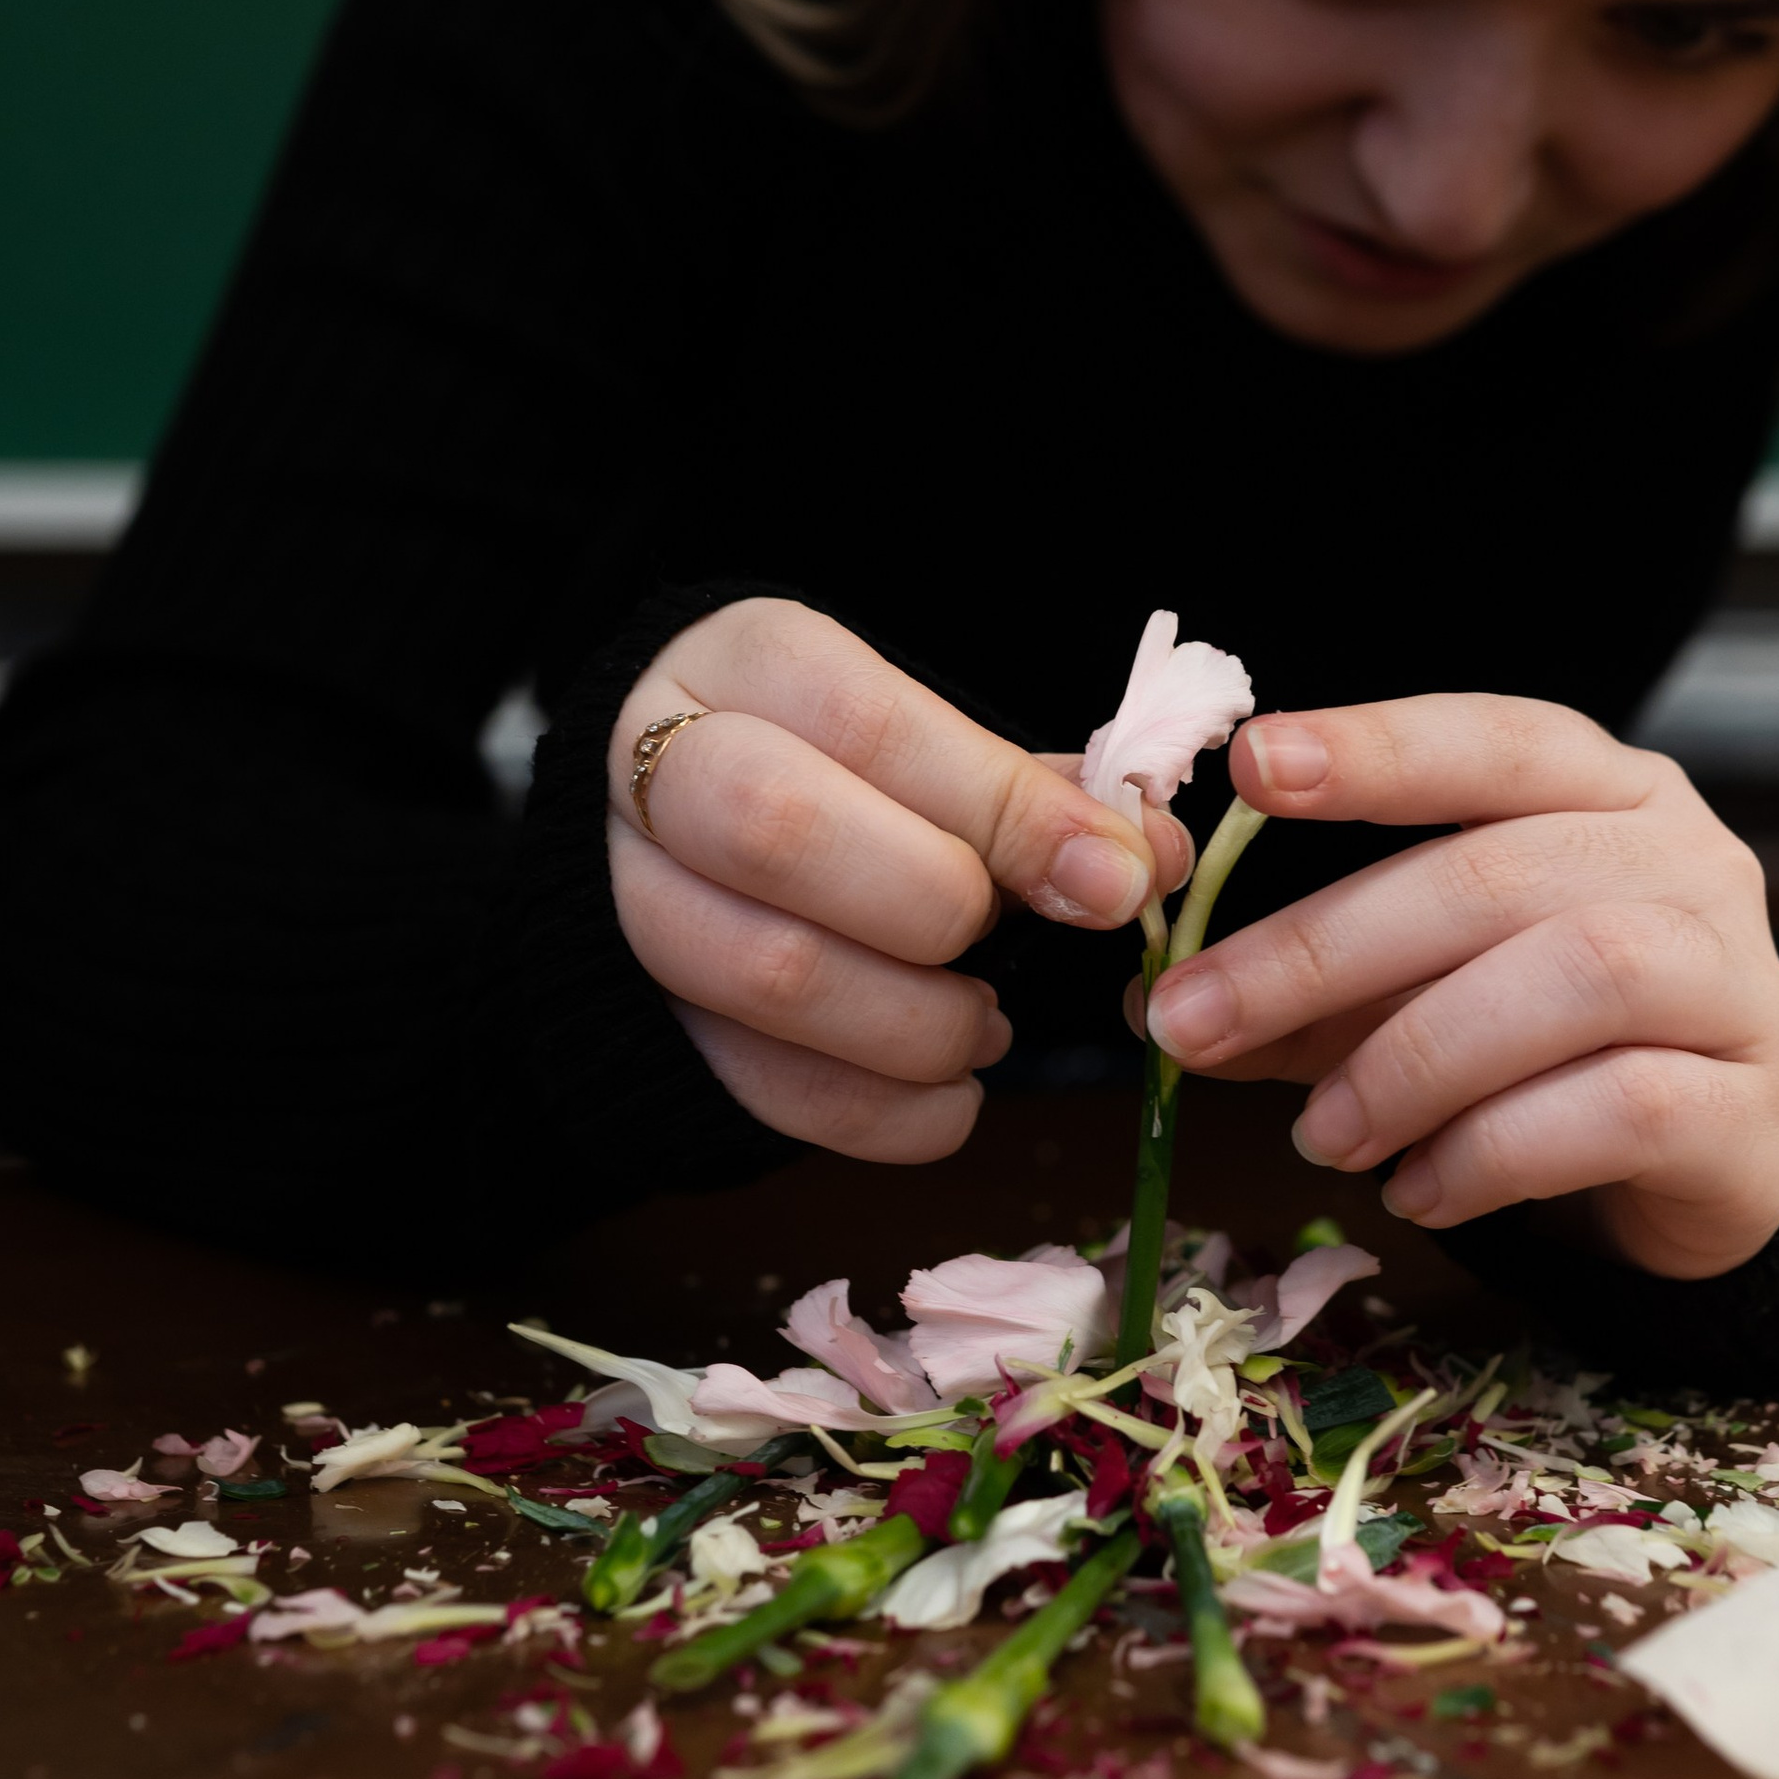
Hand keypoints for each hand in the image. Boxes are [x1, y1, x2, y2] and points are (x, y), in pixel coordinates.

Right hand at [610, 599, 1185, 1161]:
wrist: (677, 829)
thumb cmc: (835, 773)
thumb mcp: (920, 742)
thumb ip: (1031, 794)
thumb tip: (1150, 855)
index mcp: (752, 664)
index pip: (872, 728)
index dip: (1005, 814)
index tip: (1115, 882)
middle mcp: (659, 766)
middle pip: (780, 833)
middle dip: (938, 909)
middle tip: (1012, 953)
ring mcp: (628, 895)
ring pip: (768, 972)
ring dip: (917, 1026)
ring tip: (983, 1028)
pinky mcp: (643, 1016)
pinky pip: (760, 1086)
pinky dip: (882, 1114)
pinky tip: (946, 1094)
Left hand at [1142, 695, 1778, 1278]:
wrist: (1704, 1166)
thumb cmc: (1549, 1047)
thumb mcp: (1422, 992)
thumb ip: (1312, 988)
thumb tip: (1154, 1003)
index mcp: (1606, 793)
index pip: (1490, 739)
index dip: (1376, 747)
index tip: (1253, 768)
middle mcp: (1687, 861)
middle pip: (1497, 874)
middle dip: (1323, 949)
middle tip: (1192, 1025)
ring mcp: (1736, 983)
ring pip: (1577, 977)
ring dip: (1413, 1058)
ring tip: (1320, 1134)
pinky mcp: (1747, 1113)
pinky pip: (1622, 1109)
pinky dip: (1492, 1151)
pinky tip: (1416, 1190)